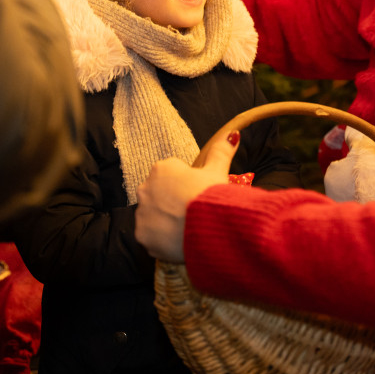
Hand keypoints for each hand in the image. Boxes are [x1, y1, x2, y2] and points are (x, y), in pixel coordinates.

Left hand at [134, 130, 239, 261]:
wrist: (207, 229)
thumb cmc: (211, 197)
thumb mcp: (218, 171)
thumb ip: (221, 151)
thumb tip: (232, 134)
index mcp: (163, 168)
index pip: (173, 174)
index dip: (188, 185)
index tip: (198, 194)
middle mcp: (146, 188)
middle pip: (160, 194)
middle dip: (172, 201)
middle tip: (192, 211)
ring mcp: (142, 212)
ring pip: (154, 215)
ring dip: (166, 220)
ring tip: (186, 226)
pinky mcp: (141, 234)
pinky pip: (151, 235)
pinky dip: (162, 238)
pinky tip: (178, 239)